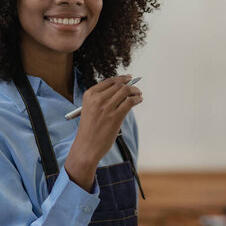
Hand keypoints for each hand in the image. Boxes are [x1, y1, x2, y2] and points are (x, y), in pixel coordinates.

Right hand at [65, 75, 142, 190]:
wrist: (86, 147)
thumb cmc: (89, 130)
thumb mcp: (90, 110)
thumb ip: (102, 100)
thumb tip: (121, 92)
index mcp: (89, 95)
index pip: (108, 81)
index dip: (121, 78)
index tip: (128, 78)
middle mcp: (97, 99)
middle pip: (119, 85)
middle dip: (130, 85)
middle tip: (136, 88)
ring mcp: (107, 107)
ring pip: (126, 91)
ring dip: (135, 91)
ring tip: (139, 94)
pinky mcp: (116, 117)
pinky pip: (130, 102)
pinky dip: (137, 99)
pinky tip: (139, 100)